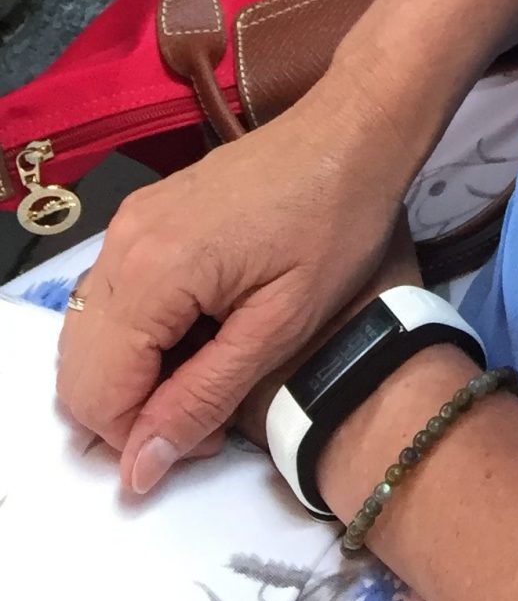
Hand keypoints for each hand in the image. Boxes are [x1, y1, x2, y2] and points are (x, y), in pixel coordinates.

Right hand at [56, 83, 415, 497]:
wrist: (354, 131)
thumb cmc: (336, 224)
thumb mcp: (281, 324)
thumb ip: (202, 398)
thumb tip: (136, 470)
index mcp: (154, 271)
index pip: (98, 394)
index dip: (142, 438)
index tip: (207, 439)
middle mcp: (123, 242)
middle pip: (79, 368)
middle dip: (129, 411)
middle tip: (203, 414)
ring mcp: (130, 221)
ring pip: (90, 335)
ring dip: (131, 374)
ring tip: (205, 373)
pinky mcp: (145, 212)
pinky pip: (113, 296)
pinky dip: (137, 334)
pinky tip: (197, 332)